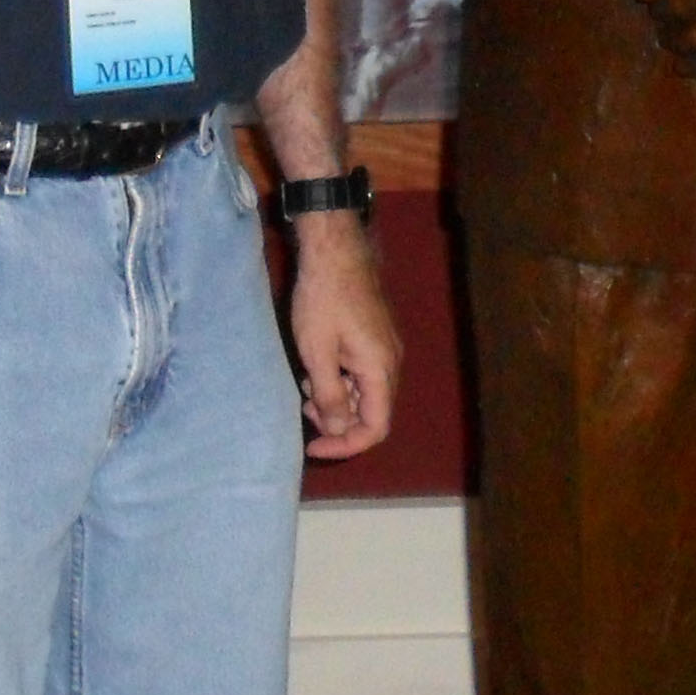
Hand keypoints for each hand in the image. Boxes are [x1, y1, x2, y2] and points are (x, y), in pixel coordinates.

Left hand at [285, 213, 400, 461]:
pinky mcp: (377, 336)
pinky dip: (342, 381)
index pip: (375, 428)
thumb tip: (337, 430)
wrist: (336, 249)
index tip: (312, 445)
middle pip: (373, 412)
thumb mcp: (317, 352)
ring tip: (306, 386)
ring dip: (338, 400)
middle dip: (338, 421)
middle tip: (304, 408)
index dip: (345, 445)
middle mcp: (391, 363)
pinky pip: (364, 373)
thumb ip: (329, 395)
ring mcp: (386, 347)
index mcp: (380, 370)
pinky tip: (317, 367)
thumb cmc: (323, 299)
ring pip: (367, 393)